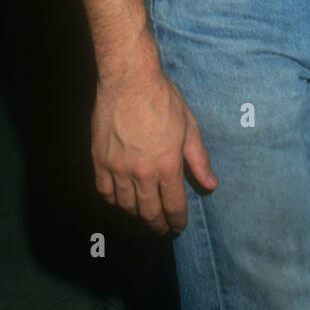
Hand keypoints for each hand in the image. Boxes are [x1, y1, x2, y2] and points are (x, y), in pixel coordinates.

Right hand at [91, 64, 217, 235]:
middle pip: (149, 213)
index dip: (177, 220)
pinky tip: (121, 200)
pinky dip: (114, 200)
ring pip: (126, 206)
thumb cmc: (162, 99)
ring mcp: (118, 168)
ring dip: (137, 215)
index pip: (174, 206)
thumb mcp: (189, 127)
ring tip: (144, 215)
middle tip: (162, 229)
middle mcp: (142, 172)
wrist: (129, 80)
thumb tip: (210, 184)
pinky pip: (105, 191)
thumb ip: (199, 160)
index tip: (179, 226)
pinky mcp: (99, 160)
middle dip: (158, 225)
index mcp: (167, 165)